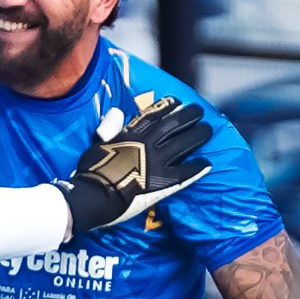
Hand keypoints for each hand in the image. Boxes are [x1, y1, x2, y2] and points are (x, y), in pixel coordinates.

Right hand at [62, 98, 211, 236]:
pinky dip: (198, 167)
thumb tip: (117, 112)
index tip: (176, 101)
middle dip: (189, 116)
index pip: (154, 114)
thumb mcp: (97, 144)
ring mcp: (157, 162)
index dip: (167, 106)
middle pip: (175, 124)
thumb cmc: (91, 172)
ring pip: (185, 144)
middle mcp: (147, 144)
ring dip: (198, 136)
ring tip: (208, 131)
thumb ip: (109, 128)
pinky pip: (186, 172)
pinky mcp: (163, 183)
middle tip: (200, 112)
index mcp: (131, 134)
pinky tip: (207, 163)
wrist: (94, 196)